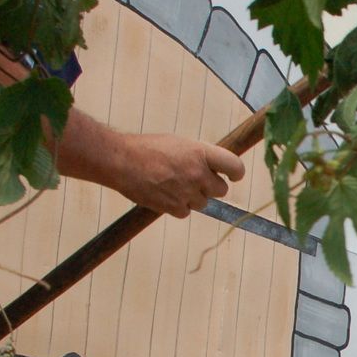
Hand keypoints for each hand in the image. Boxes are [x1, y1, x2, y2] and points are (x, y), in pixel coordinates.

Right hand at [114, 134, 244, 217]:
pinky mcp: (175, 208)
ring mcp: (187, 192)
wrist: (120, 161)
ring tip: (172, 183)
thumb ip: (199, 156)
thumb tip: (214, 168)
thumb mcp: (179, 144)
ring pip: (203, 203)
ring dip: (193, 197)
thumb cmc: (147, 149)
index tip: (232, 176)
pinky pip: (186, 212)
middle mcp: (198, 173)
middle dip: (211, 186)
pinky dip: (178, 206)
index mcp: (201, 153)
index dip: (236, 173)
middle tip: (195, 180)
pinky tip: (164, 193)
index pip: (235, 167)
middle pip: (221, 190)